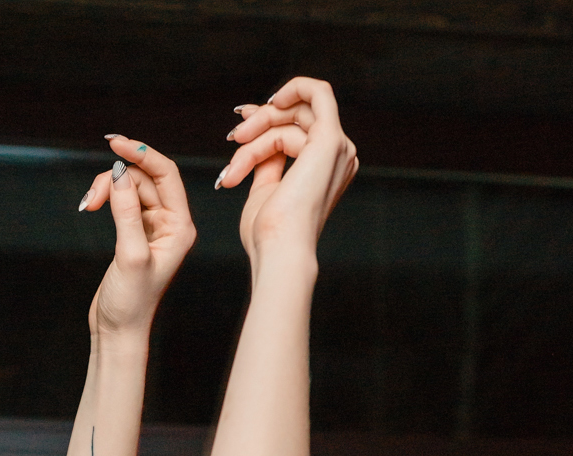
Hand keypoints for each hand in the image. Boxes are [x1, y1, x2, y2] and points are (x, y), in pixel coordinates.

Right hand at [80, 138, 196, 338]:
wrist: (118, 331)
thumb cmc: (131, 302)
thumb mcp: (129, 254)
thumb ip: (126, 211)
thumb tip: (119, 172)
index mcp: (180, 227)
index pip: (166, 174)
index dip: (141, 153)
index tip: (115, 143)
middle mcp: (170, 224)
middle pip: (144, 178)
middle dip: (116, 177)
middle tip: (92, 195)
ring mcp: (151, 228)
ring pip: (129, 187)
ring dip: (106, 188)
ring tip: (88, 204)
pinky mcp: (133, 233)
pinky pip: (121, 201)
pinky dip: (105, 198)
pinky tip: (90, 206)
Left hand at [217, 78, 357, 267]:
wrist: (277, 250)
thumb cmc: (269, 234)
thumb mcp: (264, 190)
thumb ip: (267, 162)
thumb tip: (258, 139)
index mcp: (327, 172)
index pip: (298, 131)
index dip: (266, 122)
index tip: (239, 130)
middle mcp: (339, 159)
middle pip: (296, 118)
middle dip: (260, 123)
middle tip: (233, 139)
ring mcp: (338, 149)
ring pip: (294, 113)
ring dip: (259, 130)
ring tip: (237, 163)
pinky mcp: (329, 141)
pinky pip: (317, 93)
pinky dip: (294, 87)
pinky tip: (271, 102)